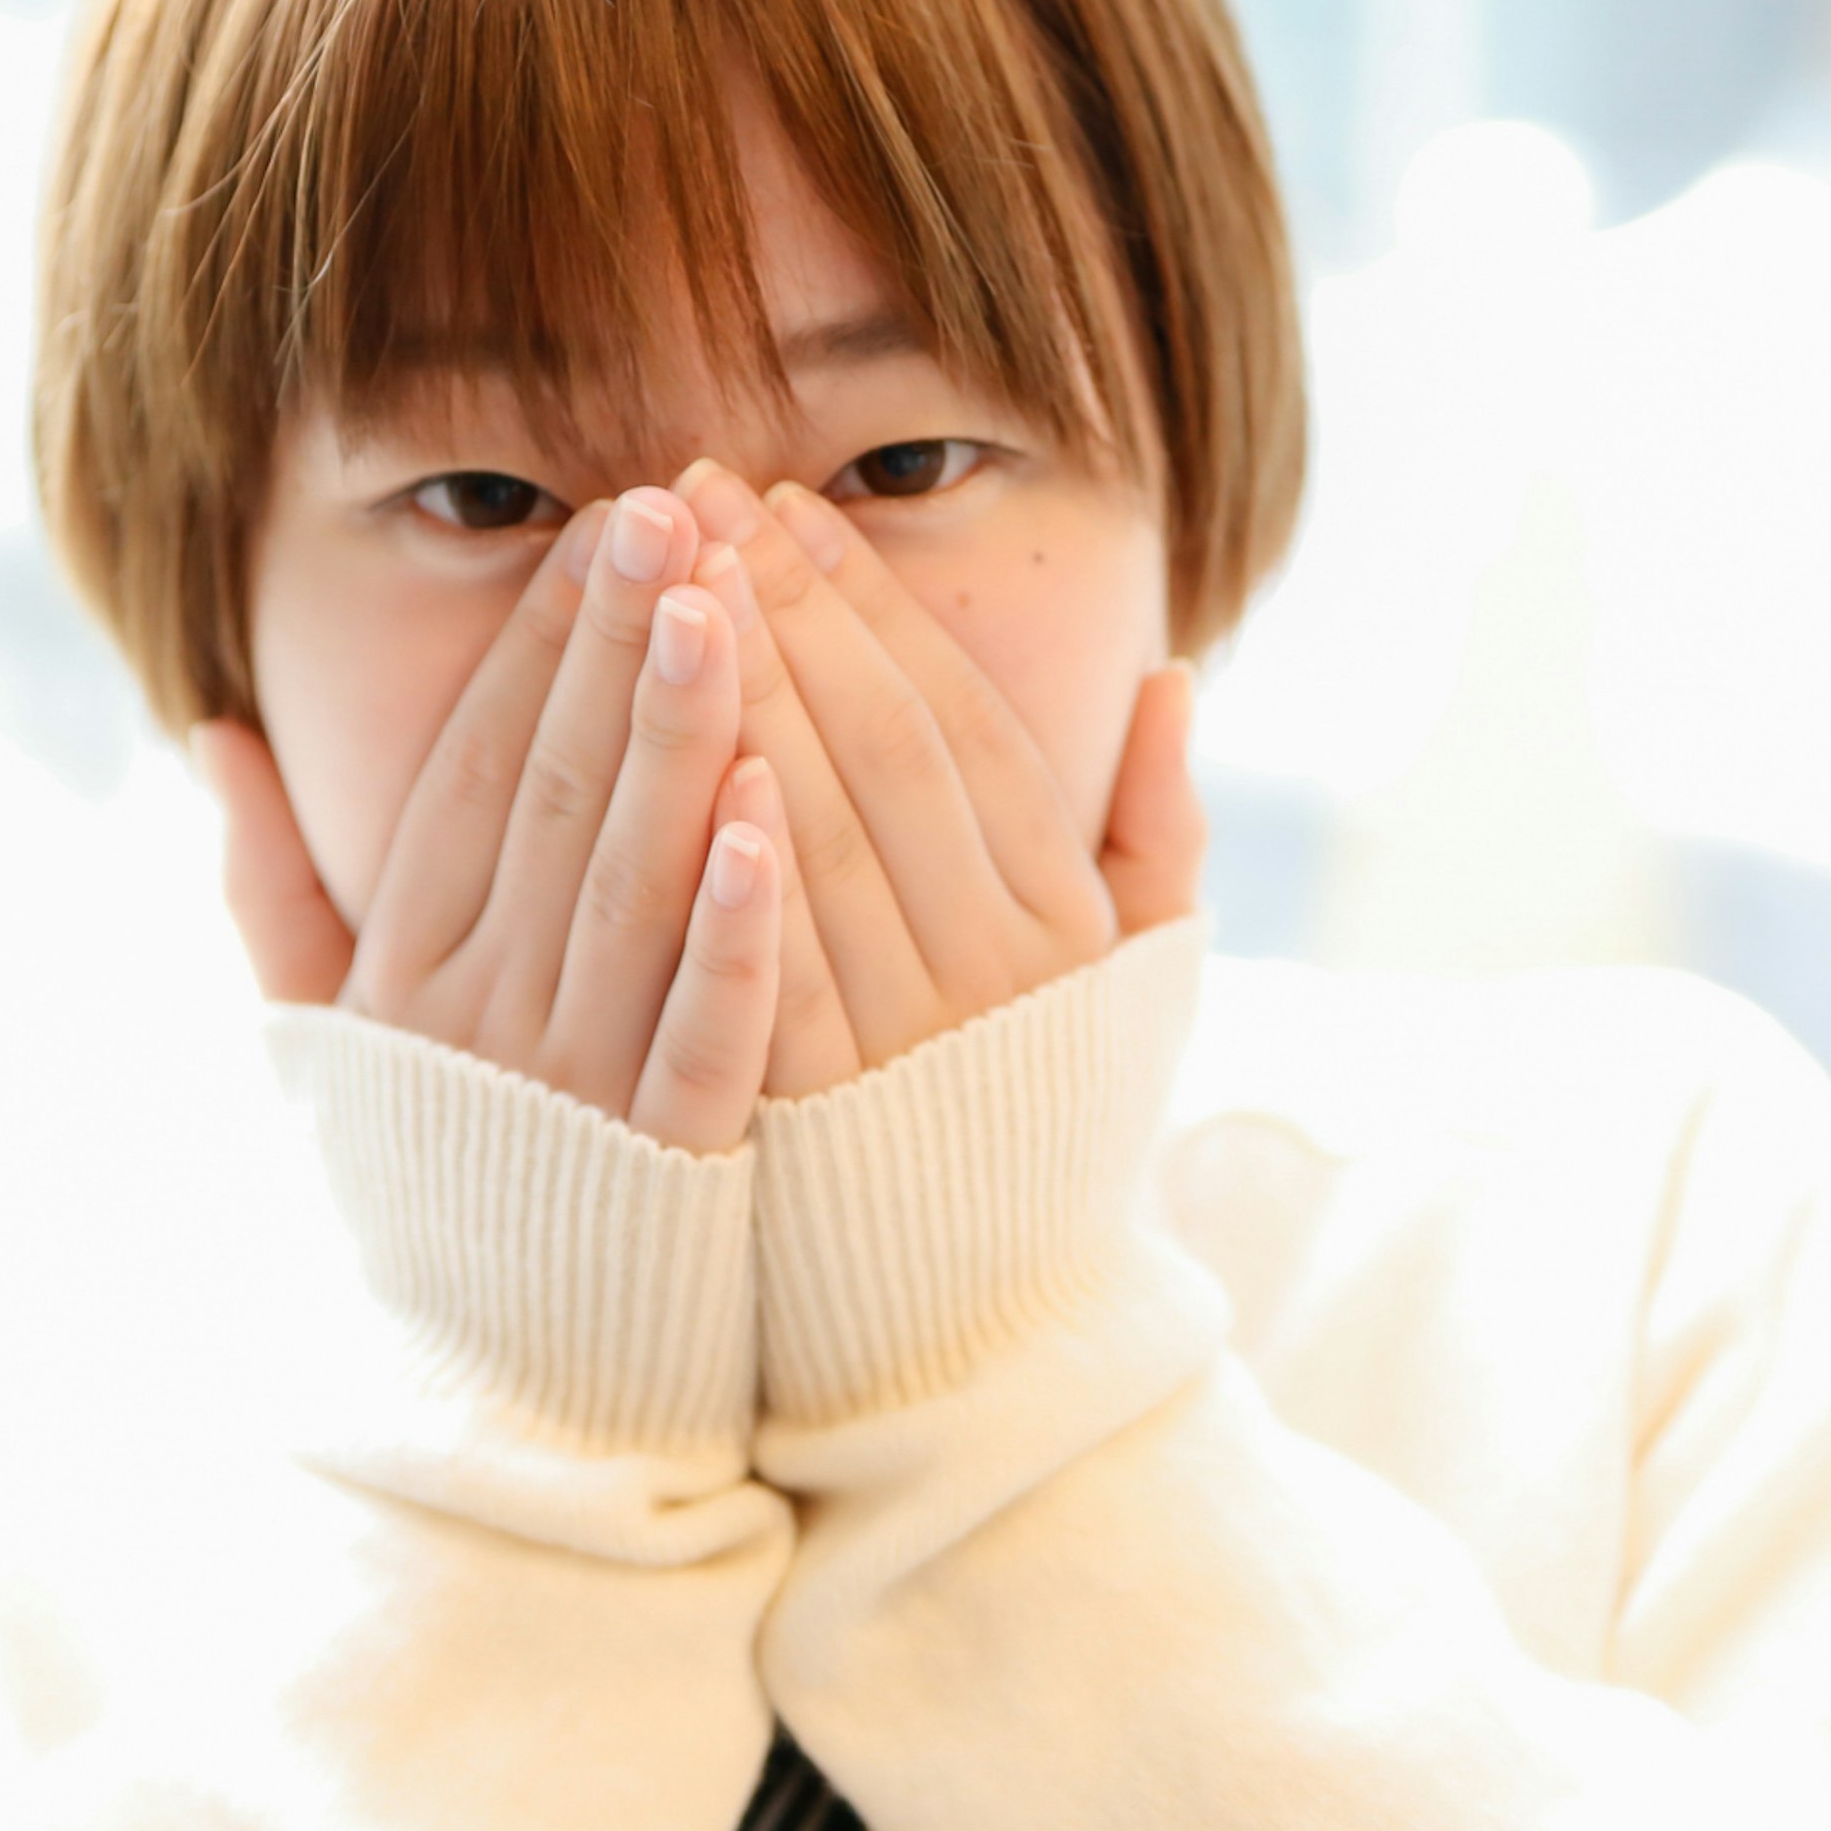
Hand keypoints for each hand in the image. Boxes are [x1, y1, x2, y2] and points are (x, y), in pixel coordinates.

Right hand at [193, 487, 794, 1152]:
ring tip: (720, 608)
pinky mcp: (672, 1171)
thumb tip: (211, 730)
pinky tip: (771, 822)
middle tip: (667, 508)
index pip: (471, 773)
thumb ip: (269, 888)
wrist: (490, 1409)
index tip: (596, 527)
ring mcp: (573, 1093)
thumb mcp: (323, 1043)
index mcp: (401, 973)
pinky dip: (737, 931)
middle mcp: (478, 1019)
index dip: (533, 646)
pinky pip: (708, 1036)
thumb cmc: (427, 1190)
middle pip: (549, 801)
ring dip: (677, 743)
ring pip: (630, 890)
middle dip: (609, 649)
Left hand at [672, 460, 1202, 1085]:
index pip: (953, 720)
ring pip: (817, 834)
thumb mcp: (1131, 983)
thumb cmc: (1037, 1127)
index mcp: (1058, 916)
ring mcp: (903, 1044)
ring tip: (659, 581)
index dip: (869, 605)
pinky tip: (692, 762)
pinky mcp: (809, 1120)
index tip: (787, 509)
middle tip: (694, 496)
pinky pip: (771, 971)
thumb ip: (1156, 832)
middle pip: (876, 751)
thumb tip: (1171, 677)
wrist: (976, 1335)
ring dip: (737, 695)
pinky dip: (740, 868)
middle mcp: (991, 967)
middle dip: (782, 610)